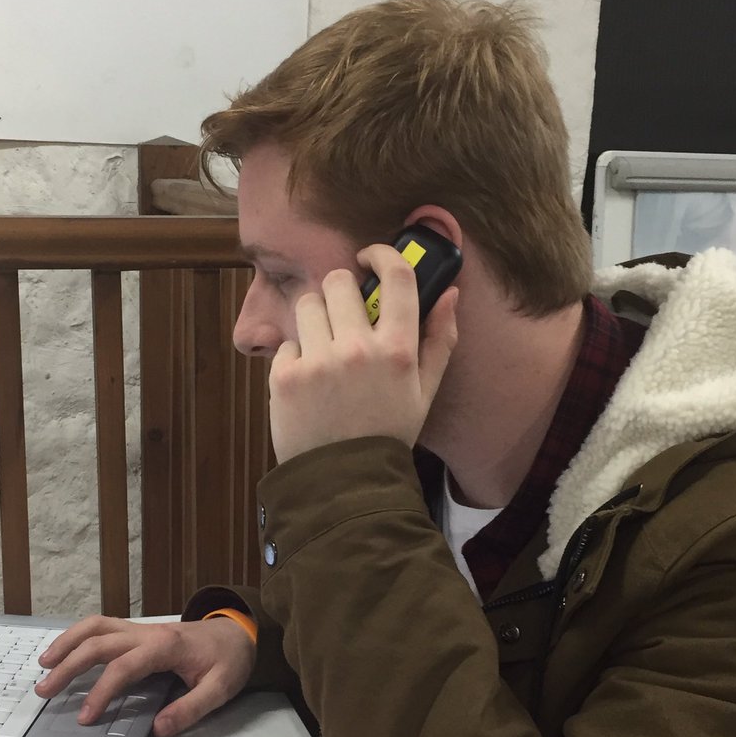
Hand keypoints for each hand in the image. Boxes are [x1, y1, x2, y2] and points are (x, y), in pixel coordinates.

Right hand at [35, 614, 255, 736]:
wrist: (240, 631)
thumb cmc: (230, 660)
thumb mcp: (221, 689)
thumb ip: (190, 709)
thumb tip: (158, 730)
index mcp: (165, 646)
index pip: (123, 668)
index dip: (101, 692)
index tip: (85, 717)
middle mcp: (147, 632)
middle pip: (98, 642)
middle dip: (68, 665)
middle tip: (44, 691)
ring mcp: (141, 628)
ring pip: (95, 626)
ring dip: (67, 643)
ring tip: (44, 665)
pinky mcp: (138, 631)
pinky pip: (102, 627)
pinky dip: (79, 637)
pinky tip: (66, 652)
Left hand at [268, 242, 458, 462]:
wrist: (344, 482)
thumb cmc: (387, 433)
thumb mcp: (425, 392)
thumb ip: (440, 340)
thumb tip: (450, 293)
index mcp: (398, 350)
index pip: (395, 275)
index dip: (381, 254)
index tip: (369, 257)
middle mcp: (358, 349)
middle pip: (338, 280)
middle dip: (340, 294)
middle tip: (343, 318)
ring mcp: (318, 361)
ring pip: (307, 304)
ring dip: (314, 320)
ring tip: (323, 350)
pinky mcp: (285, 376)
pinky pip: (287, 342)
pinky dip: (295, 357)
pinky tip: (308, 383)